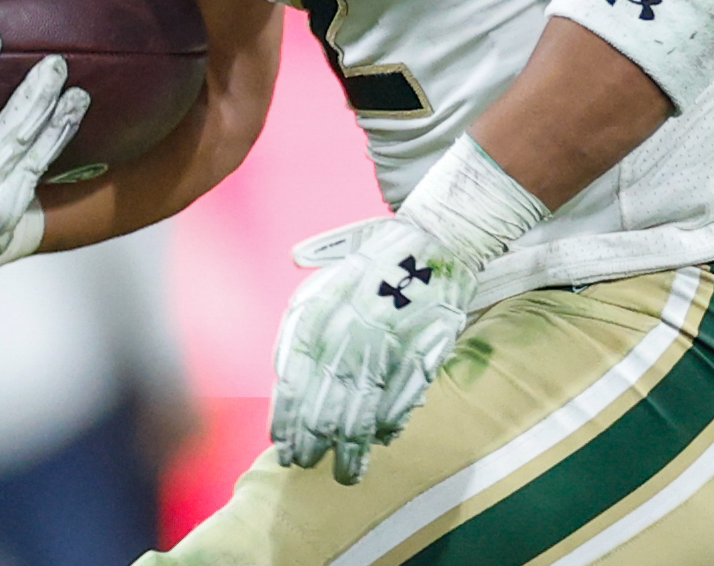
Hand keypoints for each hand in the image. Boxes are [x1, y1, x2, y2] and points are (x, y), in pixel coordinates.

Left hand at [270, 214, 478, 484]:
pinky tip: (381, 442)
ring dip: (351, 447)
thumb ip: (300, 327)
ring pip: (361, 410)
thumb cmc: (372, 264)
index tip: (280, 445)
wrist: (432, 240)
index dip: (286, 417)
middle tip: (304, 465)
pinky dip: (390, 425)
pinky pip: (400, 400)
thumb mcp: (323, 284)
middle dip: (311, 440)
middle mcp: (348, 332)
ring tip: (343, 473)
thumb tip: (282, 375)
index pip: (293, 378)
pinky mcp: (422, 352)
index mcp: (319, 312)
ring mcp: (386, 344)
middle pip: (324, 401)